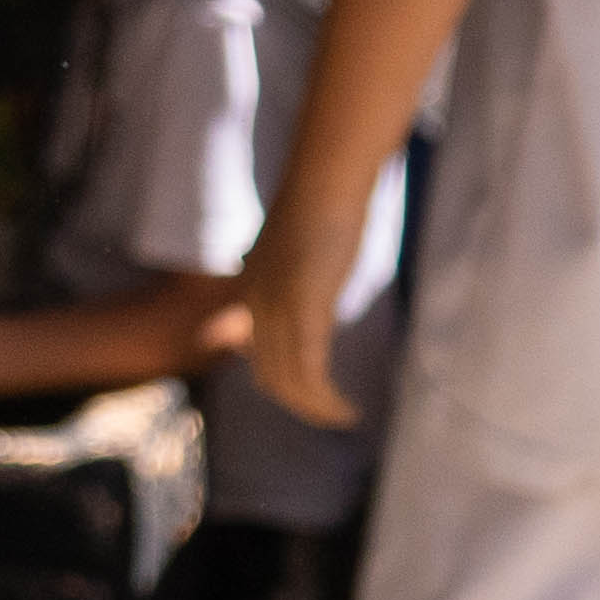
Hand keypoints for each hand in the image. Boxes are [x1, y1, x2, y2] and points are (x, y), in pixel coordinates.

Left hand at [236, 192, 364, 428]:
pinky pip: (309, 375)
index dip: (279, 377)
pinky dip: (326, 403)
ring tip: (343, 419)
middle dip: (298, 402)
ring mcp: (277, 311)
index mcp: (253, 288)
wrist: (325, 180)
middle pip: (268, 374)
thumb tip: (307, 259)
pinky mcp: (303, 313)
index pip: (254, 349)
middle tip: (330, 414)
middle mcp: (256, 305)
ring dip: (316, 410)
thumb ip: (297, 261)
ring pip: (288, 383)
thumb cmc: (323, 200)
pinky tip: (346, 412)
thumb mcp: (300, 240)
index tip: (308, 391)